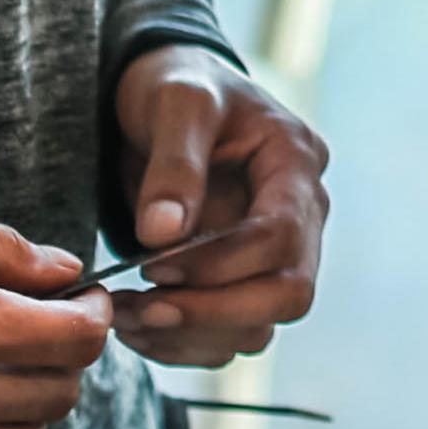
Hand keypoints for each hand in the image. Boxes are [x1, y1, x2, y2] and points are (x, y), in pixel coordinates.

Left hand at [105, 45, 329, 369]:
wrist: (162, 98)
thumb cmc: (176, 85)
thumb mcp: (176, 101)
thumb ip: (175, 163)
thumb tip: (161, 235)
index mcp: (295, 164)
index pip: (281, 236)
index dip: (220, 263)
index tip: (153, 267)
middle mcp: (301, 215)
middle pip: (289, 294)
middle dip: (215, 312)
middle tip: (145, 310)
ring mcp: (276, 253)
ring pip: (259, 326)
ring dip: (192, 335)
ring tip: (126, 319)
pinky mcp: (244, 279)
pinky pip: (228, 334)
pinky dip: (183, 343)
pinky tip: (136, 326)